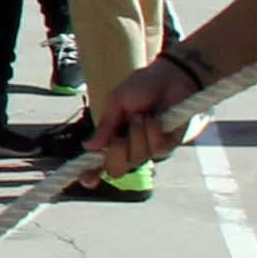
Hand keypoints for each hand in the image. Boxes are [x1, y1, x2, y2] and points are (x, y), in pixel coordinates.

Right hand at [87, 52, 205, 169]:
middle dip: (116, 153)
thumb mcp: (116, 102)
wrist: (169, 76)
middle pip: (117, 169)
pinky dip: (153, 132)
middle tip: (119, 136)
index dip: (92, 174)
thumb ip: (105, 126)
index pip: (101, 162)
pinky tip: (155, 118)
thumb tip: (88, 147)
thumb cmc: (142, 86)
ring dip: (137, 136)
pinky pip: (157, 150)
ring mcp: (151, 149)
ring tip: (142, 115)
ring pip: (137, 159)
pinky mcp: (169, 145)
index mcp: (114, 138)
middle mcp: (131, 148)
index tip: (86, 180)